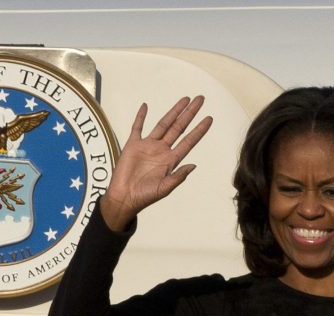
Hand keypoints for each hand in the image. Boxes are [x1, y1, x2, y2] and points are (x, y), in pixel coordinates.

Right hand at [100, 96, 212, 231]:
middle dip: (190, 114)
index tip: (209, 119)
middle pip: (179, 128)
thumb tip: (193, 165)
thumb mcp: (165, 188)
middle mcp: (161, 150)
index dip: (199, 130)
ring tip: (186, 99)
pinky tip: (145, 106)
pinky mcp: (133, 145)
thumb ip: (178, 176)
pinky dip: (140, 116)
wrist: (124, 198)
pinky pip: (137, 127)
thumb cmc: (144, 197)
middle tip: (201, 99)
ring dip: (174, 111)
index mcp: (171, 161)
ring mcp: (148, 146)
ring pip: (163, 124)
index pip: (188, 141)